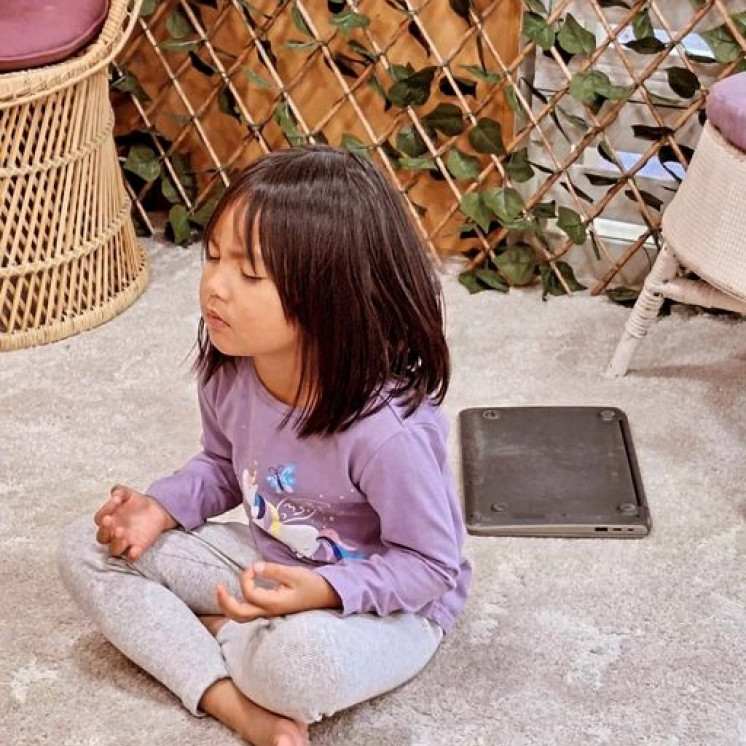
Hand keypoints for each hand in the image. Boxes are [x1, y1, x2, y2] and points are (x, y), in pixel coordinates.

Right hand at [93, 484, 176, 560]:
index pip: (99, 518)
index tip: (117, 500)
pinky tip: (134, 550)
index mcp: (107, 519)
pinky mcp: (137, 548)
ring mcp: (124, 542)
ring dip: (116, 543)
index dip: (105, 510)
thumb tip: (115, 494)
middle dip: (104, 531)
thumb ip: (120, 491)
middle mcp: (112, 533)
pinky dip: (131, 555)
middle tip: (111, 521)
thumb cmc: (136, 502)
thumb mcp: (128, 493)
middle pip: (102, 537)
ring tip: (122, 532)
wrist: (156, 509)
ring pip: (113, 550)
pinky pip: (131, 557)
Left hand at [216, 562, 340, 621]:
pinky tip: (235, 597)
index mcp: (273, 604)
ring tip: (221, 593)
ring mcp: (270, 613)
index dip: (246, 577)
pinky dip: (237, 607)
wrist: (328, 596)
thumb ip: (272, 571)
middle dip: (224, 602)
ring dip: (229, 606)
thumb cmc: (312, 585)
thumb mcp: (294, 574)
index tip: (254, 566)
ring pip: (242, 617)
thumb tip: (253, 567)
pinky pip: (249, 613)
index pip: (249, 593)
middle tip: (217, 587)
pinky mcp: (272, 610)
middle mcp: (268, 612)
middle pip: (239, 614)